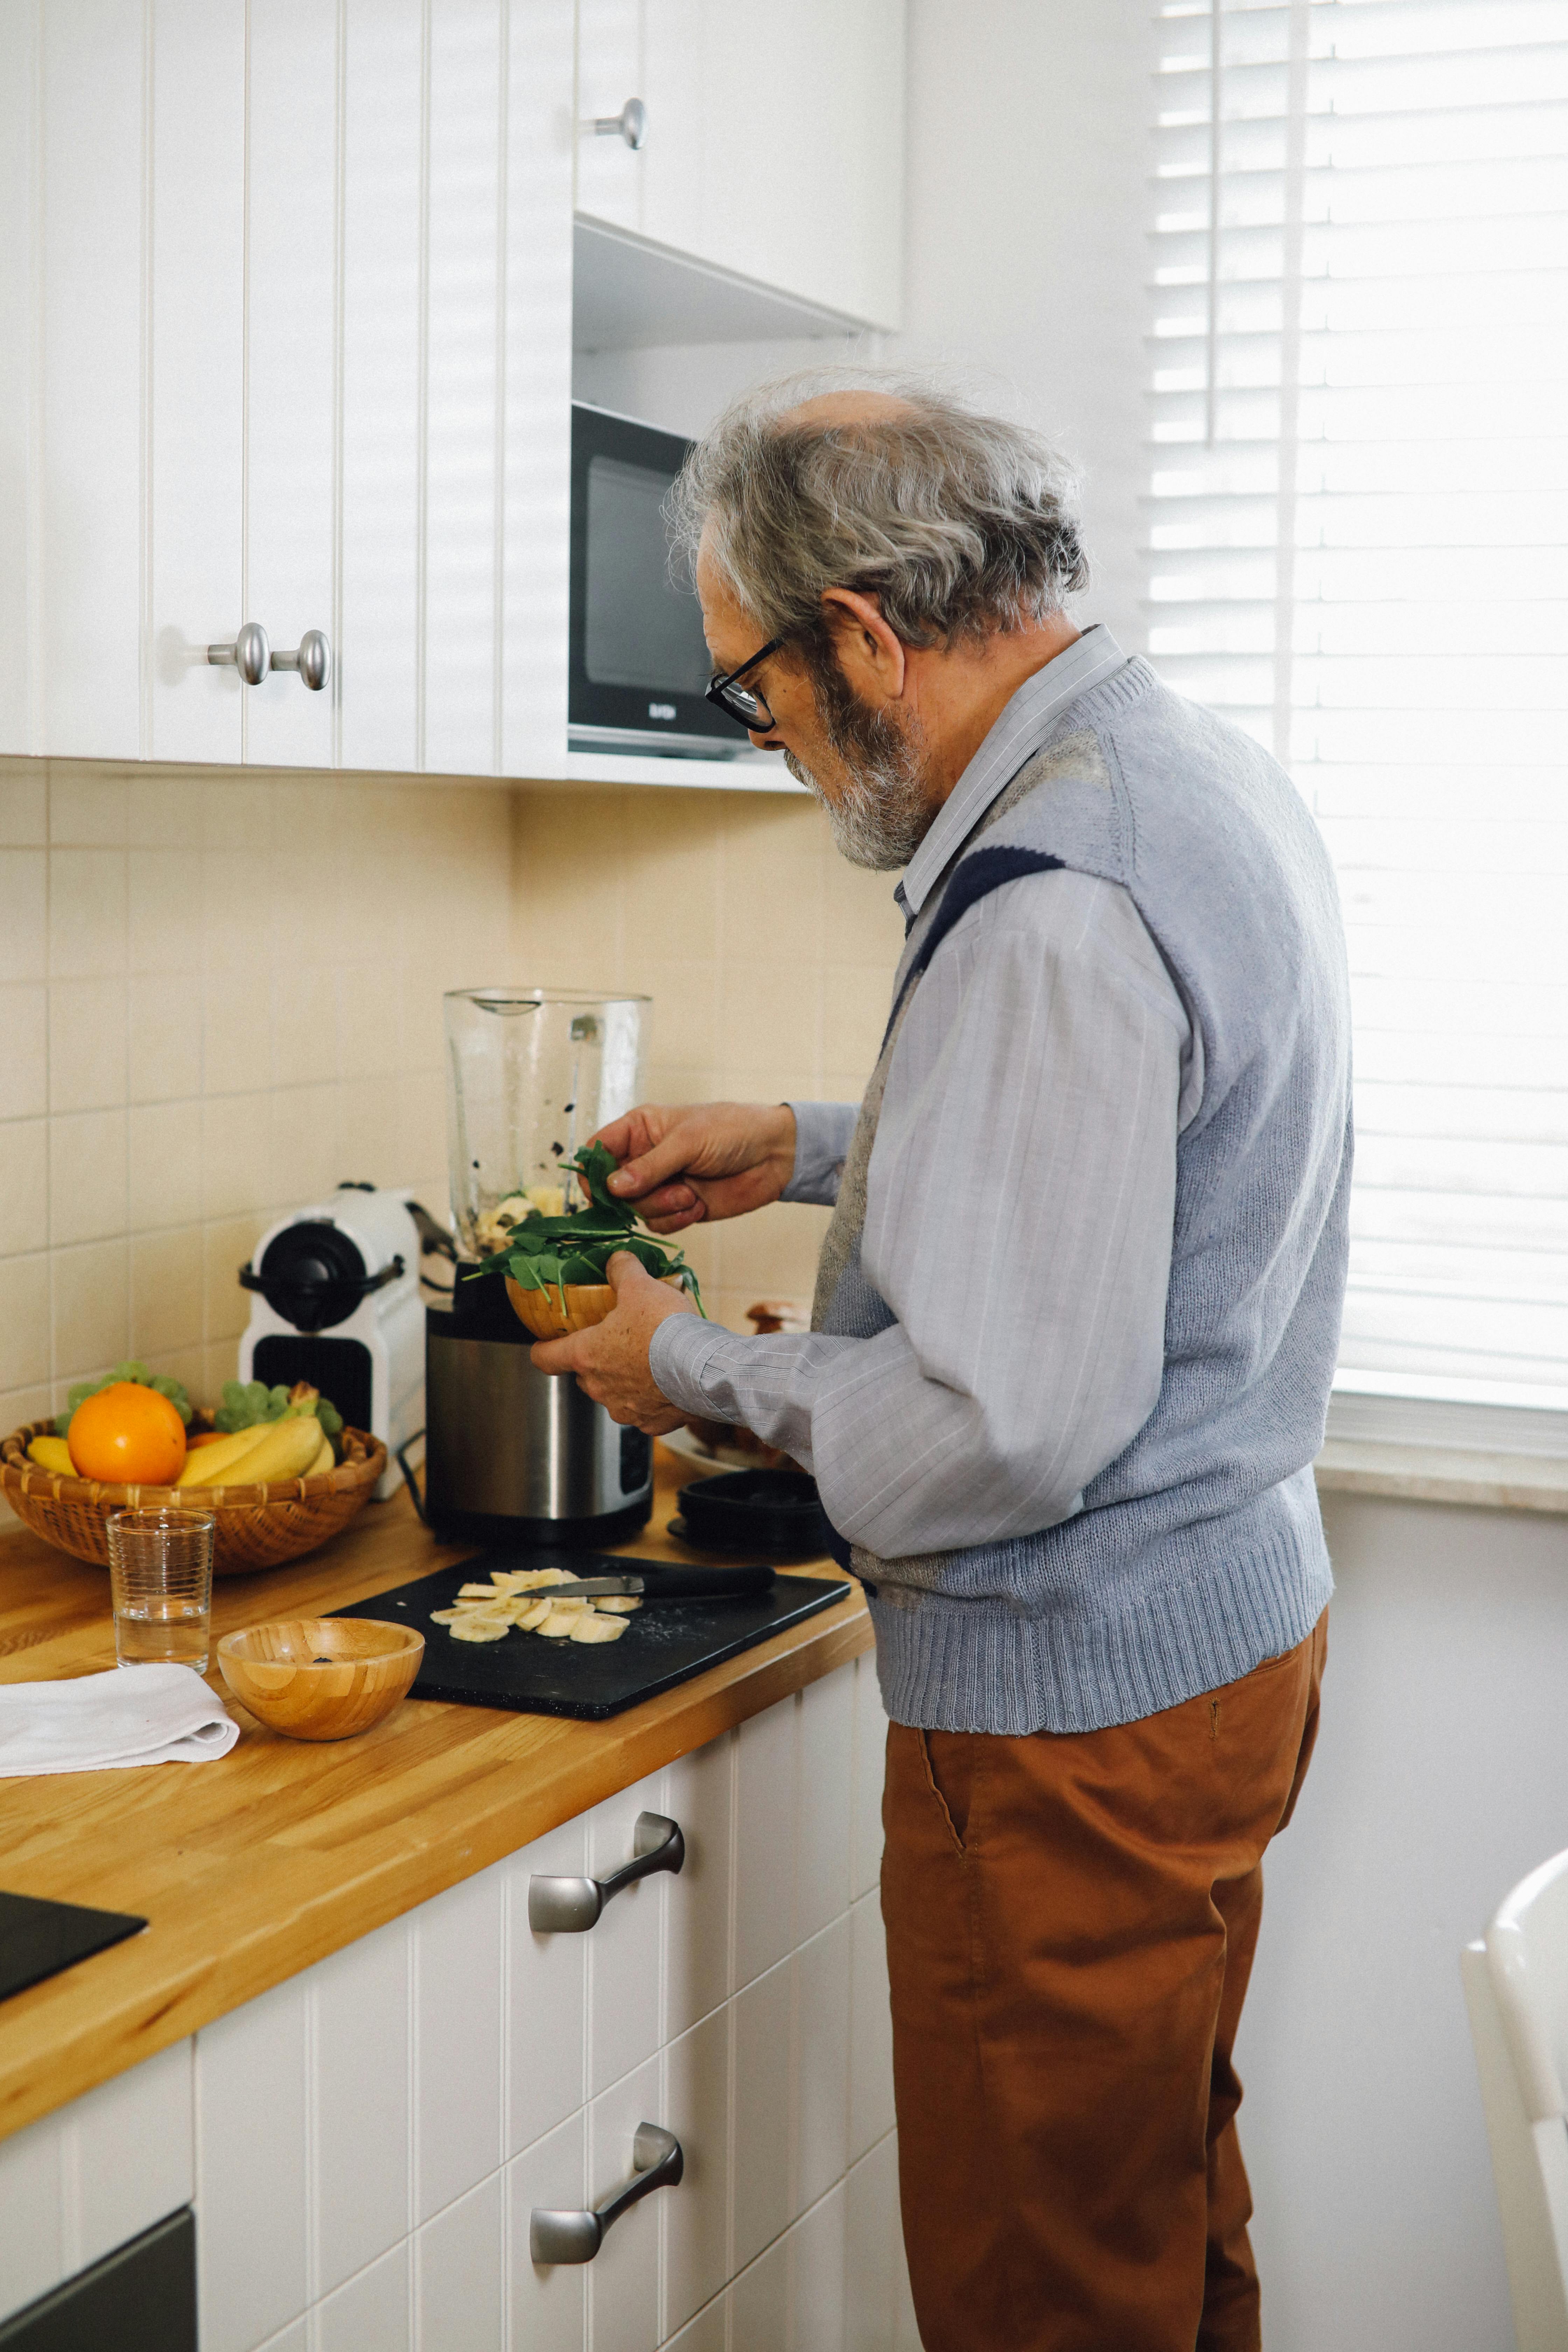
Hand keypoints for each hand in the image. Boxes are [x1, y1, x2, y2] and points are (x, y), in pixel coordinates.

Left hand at [529, 1253, 695, 1432]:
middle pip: (585, 1374)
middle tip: (621, 1340)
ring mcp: (625, 1409)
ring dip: (626, 1379)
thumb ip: (622, 1271)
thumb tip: (616, 1260)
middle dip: (599, 1359)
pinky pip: (645, 1409)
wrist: (705, 1369)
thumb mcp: (641, 1287)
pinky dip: (653, 1397)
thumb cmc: (666, 1329)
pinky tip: (669, 1380)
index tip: (547, 1344)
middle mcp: (599, 1388)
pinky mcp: (651, 1424)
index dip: (544, 1348)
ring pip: (615, 1393)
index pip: (545, 1358)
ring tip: (652, 1359)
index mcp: (587, 1355)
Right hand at [588, 1101, 796, 1233]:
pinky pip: (658, 1224)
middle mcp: (645, 1158)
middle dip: (638, 1195)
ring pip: (636, 1210)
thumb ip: (649, 1166)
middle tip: (669, 1188)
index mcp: (640, 1129)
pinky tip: (697, 1206)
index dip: (593, 1171)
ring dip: (662, 1207)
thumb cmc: (732, 1131)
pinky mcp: (678, 1207)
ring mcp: (661, 1184)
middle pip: (613, 1188)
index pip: (599, 1150)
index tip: (603, 1189)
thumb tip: (611, 1187)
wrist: (774, 1155)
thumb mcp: (688, 1141)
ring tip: (691, 1195)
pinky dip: (676, 1219)